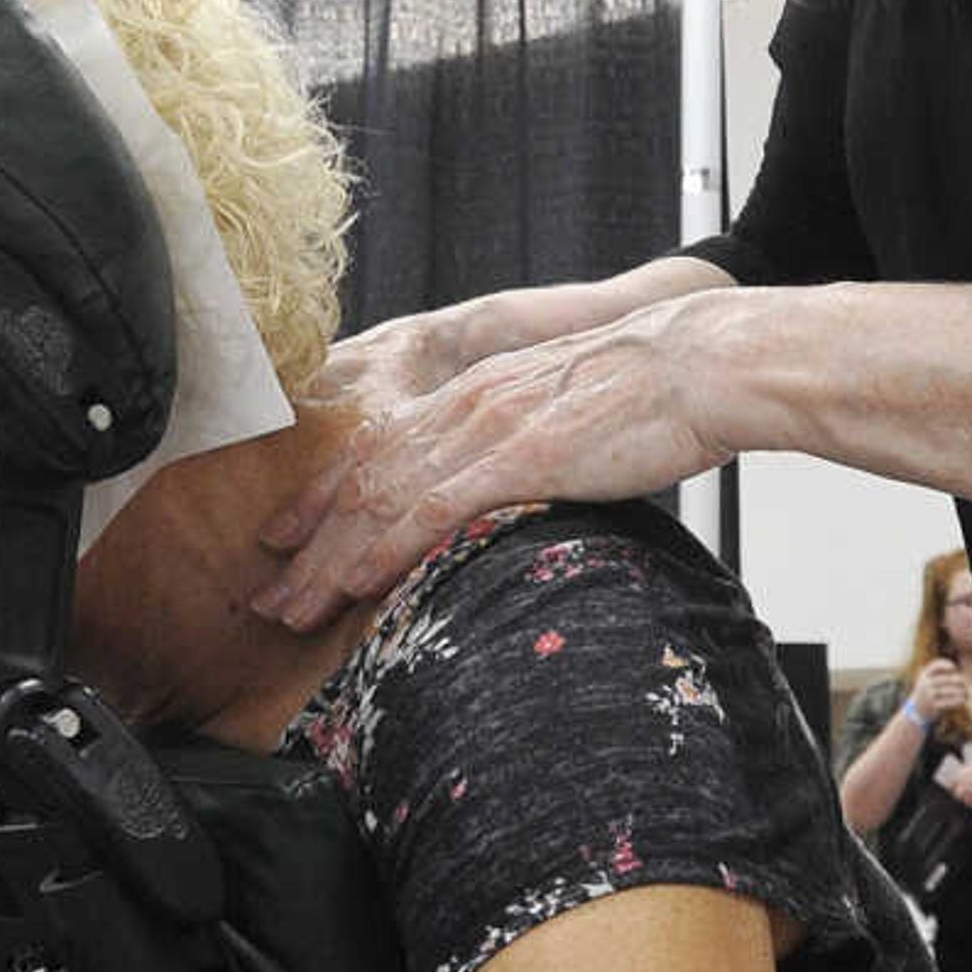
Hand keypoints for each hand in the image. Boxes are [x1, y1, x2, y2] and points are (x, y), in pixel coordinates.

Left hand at [259, 297, 734, 627]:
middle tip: (270, 594)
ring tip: (291, 607)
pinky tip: (353, 582)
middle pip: (360, 480)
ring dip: (328, 560)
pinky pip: (429, 508)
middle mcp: (464, 408)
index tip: (289, 536)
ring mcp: (483, 430)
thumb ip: (530, 454)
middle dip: (308, 543)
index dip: (324, 496)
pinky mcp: (513, 456)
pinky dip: (382, 549)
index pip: (376, 449)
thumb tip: (517, 500)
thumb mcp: (571, 418)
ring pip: (378, 499)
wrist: (700, 365)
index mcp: (476, 396)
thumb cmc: (657, 396)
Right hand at [907, 659, 965, 725]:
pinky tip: (962, 701)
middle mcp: (925, 684)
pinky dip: (957, 701)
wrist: (917, 710)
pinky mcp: (933, 706)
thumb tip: (959, 671)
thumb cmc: (928, 691)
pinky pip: (948, 702)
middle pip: (946, 679)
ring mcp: (928, 695)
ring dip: (960, 692)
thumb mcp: (928, 680)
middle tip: (965, 684)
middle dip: (959, 681)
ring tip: (966, 693)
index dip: (945, 664)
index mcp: (924, 675)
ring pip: (949, 691)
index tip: (954, 668)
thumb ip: (940, 673)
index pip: (935, 666)